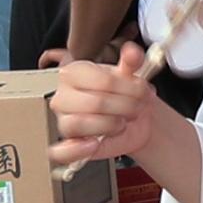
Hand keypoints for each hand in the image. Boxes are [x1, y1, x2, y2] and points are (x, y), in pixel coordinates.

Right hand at [50, 42, 165, 172]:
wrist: (134, 118)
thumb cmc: (125, 95)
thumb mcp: (131, 75)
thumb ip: (131, 62)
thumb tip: (132, 52)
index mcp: (74, 72)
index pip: (102, 80)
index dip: (128, 88)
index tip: (141, 90)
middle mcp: (64, 95)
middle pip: (95, 103)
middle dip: (124, 107)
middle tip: (135, 108)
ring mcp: (62, 119)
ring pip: (80, 124)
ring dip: (111, 125)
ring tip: (120, 122)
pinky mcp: (65, 143)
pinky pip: (61, 151)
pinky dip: (78, 150)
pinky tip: (95, 142)